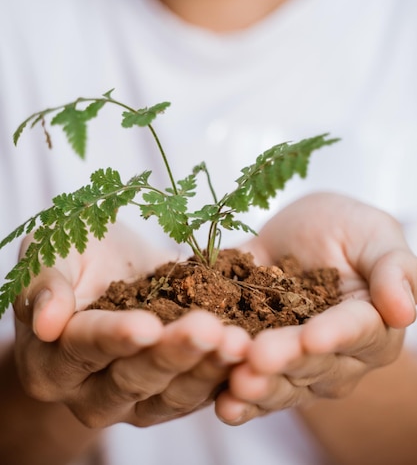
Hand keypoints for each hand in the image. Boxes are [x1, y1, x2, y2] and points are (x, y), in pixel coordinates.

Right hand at [13, 225, 249, 427]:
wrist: (110, 272)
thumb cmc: (75, 258)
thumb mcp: (51, 256)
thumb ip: (46, 285)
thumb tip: (46, 322)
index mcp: (52, 363)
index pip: (85, 348)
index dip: (115, 337)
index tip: (146, 325)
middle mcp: (91, 394)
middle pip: (133, 379)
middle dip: (173, 353)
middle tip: (207, 329)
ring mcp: (135, 402)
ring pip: (173, 394)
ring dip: (207, 367)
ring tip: (237, 340)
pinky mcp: (173, 398)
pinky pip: (201, 392)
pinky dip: (225, 372)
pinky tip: (249, 349)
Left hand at [215, 192, 416, 424]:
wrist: (302, 231)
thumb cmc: (348, 230)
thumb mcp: (376, 235)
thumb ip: (393, 269)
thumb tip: (404, 310)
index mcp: (373, 325)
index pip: (356, 332)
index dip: (334, 335)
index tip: (311, 336)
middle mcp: (338, 355)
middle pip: (313, 363)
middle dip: (285, 361)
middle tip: (258, 358)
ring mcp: (298, 363)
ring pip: (282, 383)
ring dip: (259, 387)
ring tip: (236, 384)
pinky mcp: (261, 360)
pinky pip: (250, 382)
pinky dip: (234, 395)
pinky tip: (219, 402)